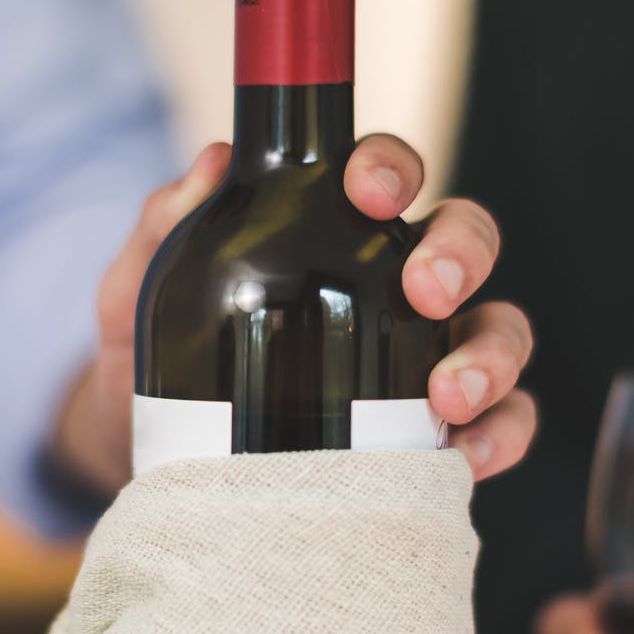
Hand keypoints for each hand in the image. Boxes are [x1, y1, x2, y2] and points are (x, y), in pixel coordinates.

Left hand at [67, 135, 536, 488]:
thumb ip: (160, 228)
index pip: (386, 180)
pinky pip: (499, 427)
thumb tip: (208, 165)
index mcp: (332, 237)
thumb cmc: (152, 367)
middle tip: (423, 291)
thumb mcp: (133, 297)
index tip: (368, 191)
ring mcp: (420, 363)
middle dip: (462, 255)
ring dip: (492, 356)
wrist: (145, 468)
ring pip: (500, 333)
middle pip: (467, 243)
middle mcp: (393, 290)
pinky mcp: (431, 439)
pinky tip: (463, 458)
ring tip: (446, 396)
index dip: (392, 168)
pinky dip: (500, 436)